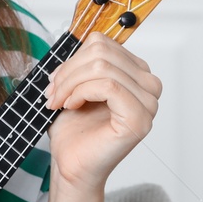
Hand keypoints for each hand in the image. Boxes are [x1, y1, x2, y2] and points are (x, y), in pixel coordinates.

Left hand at [43, 32, 162, 195]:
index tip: (55, 82)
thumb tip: (80, 36)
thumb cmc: (74, 129)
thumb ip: (84, 60)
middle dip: (69, 71)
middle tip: (52, 93)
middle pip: (102, 53)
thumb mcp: (77, 84)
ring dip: (70, 83)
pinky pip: (108, 86)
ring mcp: (149, 104)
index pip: (103, 44)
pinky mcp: (139, 119)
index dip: (73, 59)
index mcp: (137, 74)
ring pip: (102, 68)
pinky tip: (72, 106)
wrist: (72, 165)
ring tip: (58, 101)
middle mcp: (149, 86)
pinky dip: (81, 92)